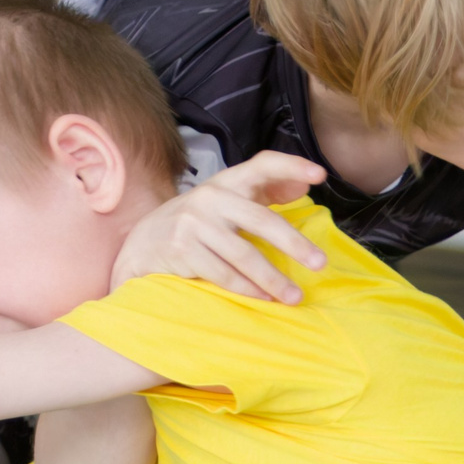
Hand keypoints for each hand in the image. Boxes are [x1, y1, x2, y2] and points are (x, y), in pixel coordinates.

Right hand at [112, 151, 328, 302]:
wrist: (143, 242)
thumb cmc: (198, 223)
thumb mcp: (227, 202)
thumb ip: (263, 193)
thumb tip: (303, 188)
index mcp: (227, 182)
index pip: (262, 165)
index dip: (291, 166)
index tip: (319, 175)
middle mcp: (211, 197)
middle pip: (261, 220)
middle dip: (294, 244)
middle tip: (320, 263)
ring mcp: (194, 223)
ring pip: (243, 255)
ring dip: (272, 279)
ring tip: (293, 296)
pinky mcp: (182, 249)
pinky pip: (223, 274)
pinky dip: (247, 289)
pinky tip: (264, 299)